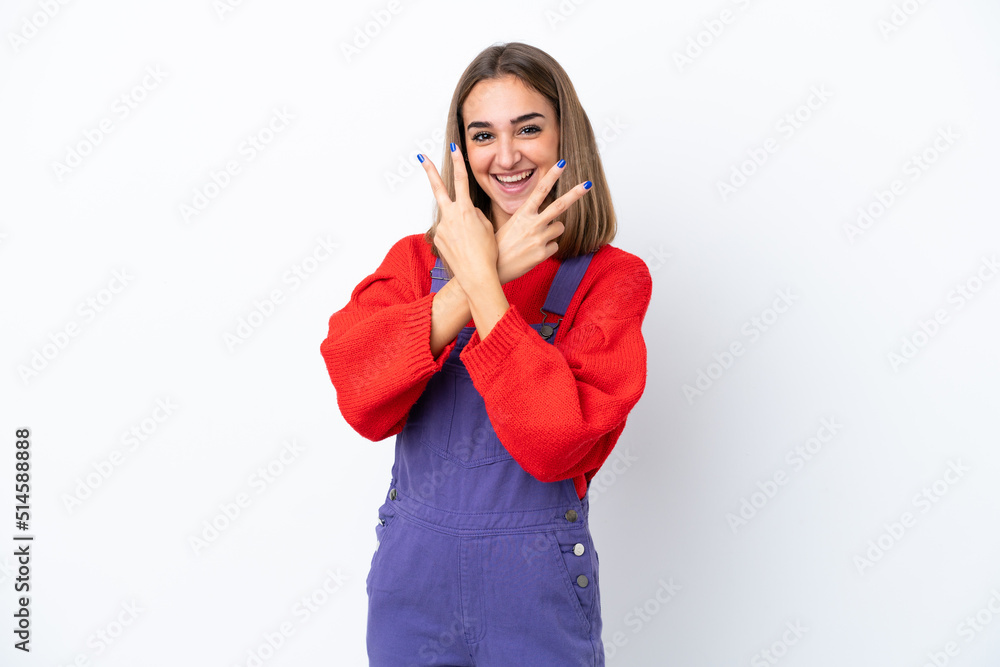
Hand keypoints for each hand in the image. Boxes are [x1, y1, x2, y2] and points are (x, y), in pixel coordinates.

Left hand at [419, 143, 497, 290]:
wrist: (476, 276)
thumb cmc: (487, 253)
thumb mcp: (487, 227)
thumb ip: (474, 214)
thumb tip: (465, 210)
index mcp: (465, 210)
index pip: (461, 180)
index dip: (458, 162)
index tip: (454, 148)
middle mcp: (450, 216)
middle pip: (438, 188)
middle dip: (430, 171)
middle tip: (421, 157)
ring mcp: (441, 228)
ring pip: (450, 218)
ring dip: (458, 225)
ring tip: (469, 242)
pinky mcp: (438, 239)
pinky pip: (448, 232)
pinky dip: (456, 237)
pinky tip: (464, 248)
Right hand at [493, 160, 592, 284]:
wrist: (493, 269)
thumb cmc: (500, 245)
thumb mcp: (511, 225)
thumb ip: (528, 217)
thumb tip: (545, 216)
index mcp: (522, 214)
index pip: (540, 190)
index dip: (552, 175)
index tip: (562, 164)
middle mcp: (532, 224)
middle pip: (560, 205)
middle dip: (575, 193)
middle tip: (588, 184)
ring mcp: (539, 239)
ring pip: (560, 228)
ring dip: (553, 231)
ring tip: (536, 238)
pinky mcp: (542, 254)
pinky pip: (555, 246)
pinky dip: (547, 248)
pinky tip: (534, 252)